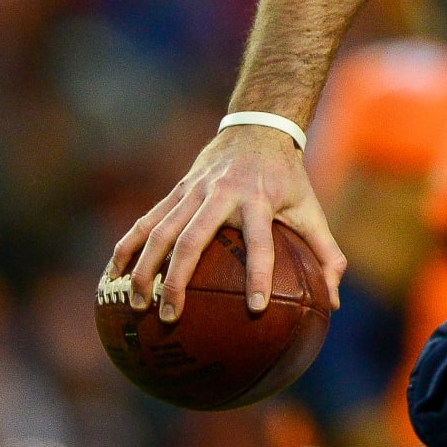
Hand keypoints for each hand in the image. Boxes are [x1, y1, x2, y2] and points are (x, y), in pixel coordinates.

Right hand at [105, 124, 344, 321]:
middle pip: (193, 239)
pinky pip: (144, 222)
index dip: (259, 274)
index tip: (256, 308)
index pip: (260, 242)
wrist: (255, 129)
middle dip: (178, 280)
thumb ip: (326, 252)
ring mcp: (192, 192)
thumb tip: (334, 303)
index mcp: (259, 200)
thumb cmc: (286, 178)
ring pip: (160, 231)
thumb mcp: (311, 208)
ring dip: (144, 269)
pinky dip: (126, 247)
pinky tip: (112, 277)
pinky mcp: (174, 192)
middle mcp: (221, 195)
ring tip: (136, 305)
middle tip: (171, 317)